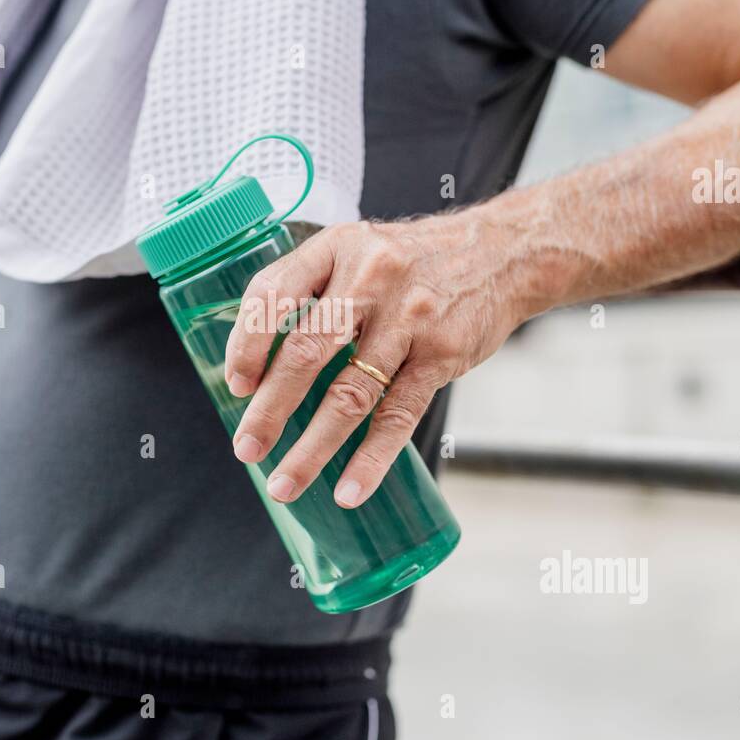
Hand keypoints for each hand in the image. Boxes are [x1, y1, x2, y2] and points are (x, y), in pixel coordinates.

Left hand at [223, 211, 532, 507]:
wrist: (502, 254)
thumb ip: (308, 291)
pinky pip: (399, 415)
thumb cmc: (412, 261)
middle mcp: (370, 278)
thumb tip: (254, 363)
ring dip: (312, 448)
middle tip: (247, 448)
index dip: (247, 344)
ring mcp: (409, 318)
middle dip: (270, 408)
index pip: (274, 295)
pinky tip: (349, 490)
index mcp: (336, 248)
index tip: (237, 384)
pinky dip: (371, 459)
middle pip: (306, 352)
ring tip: (285, 483)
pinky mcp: (442, 354)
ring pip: (350, 395)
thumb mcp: (356, 250)